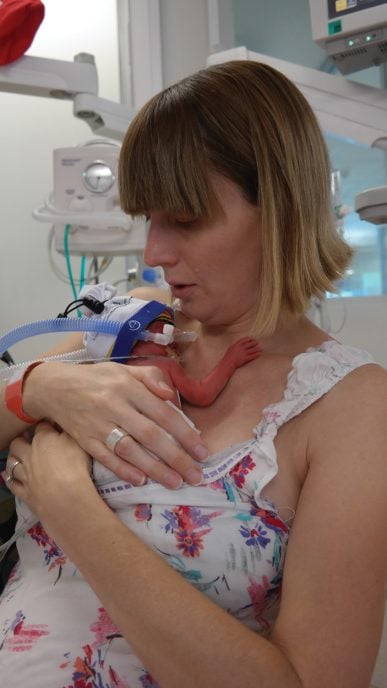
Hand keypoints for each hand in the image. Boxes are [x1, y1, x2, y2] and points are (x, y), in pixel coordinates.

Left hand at [2, 423, 91, 521]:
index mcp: (44, 439)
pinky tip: (6, 475)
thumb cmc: (76, 466)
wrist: (68, 497)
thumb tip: (63, 423)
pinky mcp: (24, 492)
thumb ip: (69, 431)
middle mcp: (29, 454)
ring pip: (12, 462)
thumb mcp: (78, 442)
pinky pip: (11, 483)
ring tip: (18, 457)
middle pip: (17, 443)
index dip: (46, 426)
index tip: (51, 427)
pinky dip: (9, 478)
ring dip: (13, 458)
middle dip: (21, 440)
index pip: (41, 427)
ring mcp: (24, 474)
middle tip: (28, 441)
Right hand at [23, 361, 206, 488]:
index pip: (163, 413)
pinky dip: (123, 470)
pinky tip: (141, 480)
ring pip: (130, 450)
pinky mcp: (85, 440)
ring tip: (175, 482)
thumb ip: (152, 378)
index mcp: (128, 387)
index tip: (202, 451)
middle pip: (150, 435)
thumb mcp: (125, 370)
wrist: (54, 387)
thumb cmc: (98, 378)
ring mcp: (98, 425)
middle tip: (196, 475)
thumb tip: (172, 395)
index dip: (185, 433)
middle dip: (176, 457)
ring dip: (154, 468)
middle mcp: (115, 406)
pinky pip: (106, 457)